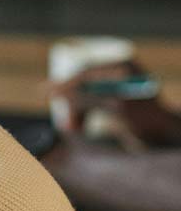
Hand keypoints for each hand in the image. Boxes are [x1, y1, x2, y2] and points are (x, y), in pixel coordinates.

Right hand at [49, 61, 180, 148]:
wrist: (167, 142)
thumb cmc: (147, 123)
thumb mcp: (114, 107)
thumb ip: (84, 97)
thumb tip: (54, 91)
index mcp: (124, 67)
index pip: (86, 71)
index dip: (64, 83)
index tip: (43, 91)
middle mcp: (121, 75)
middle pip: (82, 85)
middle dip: (72, 104)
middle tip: (66, 125)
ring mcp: (118, 89)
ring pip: (84, 97)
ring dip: (75, 113)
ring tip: (72, 129)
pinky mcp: (115, 104)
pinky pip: (89, 105)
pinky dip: (82, 117)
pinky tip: (78, 128)